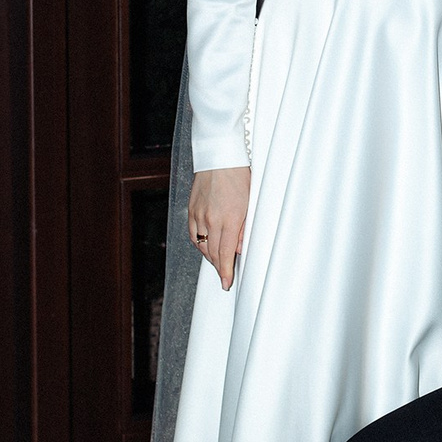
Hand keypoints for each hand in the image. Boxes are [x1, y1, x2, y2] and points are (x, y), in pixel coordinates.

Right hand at [189, 167, 249, 289]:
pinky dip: (200, 244)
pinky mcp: (192, 210)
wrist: (220, 158)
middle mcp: (212, 219)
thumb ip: (244, 229)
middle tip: (225, 276)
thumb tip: (239, 248)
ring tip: (218, 263)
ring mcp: (199, 215)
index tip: (226, 283)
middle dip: (219, 267)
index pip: (226, 253)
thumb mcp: (250, 204)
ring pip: (202, 245)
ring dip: (210, 257)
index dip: (226, 271)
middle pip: (213, 253)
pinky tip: (206, 247)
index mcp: (229, 218)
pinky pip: (194, 235)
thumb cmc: (239, 178)